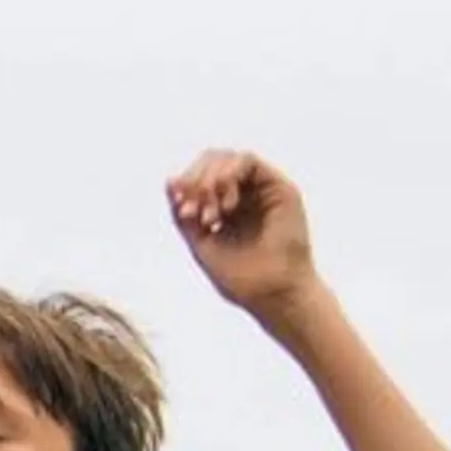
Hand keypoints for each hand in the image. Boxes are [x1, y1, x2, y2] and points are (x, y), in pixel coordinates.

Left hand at [168, 150, 319, 322]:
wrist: (270, 293)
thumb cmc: (238, 276)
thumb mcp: (200, 241)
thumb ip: (183, 214)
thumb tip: (169, 180)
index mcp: (224, 205)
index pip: (199, 175)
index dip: (185, 185)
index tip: (184, 213)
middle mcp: (245, 193)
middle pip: (211, 160)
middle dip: (195, 180)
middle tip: (192, 212)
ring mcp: (262, 189)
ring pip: (228, 157)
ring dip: (210, 180)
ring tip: (212, 215)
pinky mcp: (280, 188)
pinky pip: (247, 161)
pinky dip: (229, 176)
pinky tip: (228, 206)